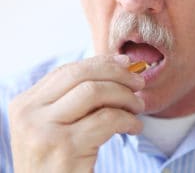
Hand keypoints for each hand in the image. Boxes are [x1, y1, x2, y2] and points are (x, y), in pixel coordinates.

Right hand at [8, 55, 144, 172]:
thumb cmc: (57, 160)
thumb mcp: (57, 124)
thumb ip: (77, 98)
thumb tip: (119, 64)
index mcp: (26, 104)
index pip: (68, 71)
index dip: (101, 63)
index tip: (126, 63)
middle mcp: (29, 114)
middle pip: (81, 76)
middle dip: (117, 74)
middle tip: (139, 82)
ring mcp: (44, 130)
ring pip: (95, 92)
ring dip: (125, 96)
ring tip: (138, 106)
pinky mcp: (65, 148)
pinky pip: (107, 119)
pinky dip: (128, 119)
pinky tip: (134, 127)